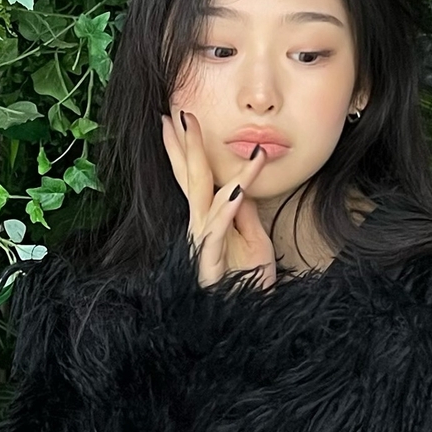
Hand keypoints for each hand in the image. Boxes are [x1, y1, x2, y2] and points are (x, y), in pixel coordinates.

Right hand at [160, 109, 277, 288]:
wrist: (247, 318)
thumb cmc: (248, 282)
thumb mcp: (253, 240)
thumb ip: (244, 213)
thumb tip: (240, 185)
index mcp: (209, 220)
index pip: (197, 178)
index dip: (187, 149)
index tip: (180, 119)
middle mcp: (201, 228)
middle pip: (191, 179)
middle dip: (184, 145)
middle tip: (178, 113)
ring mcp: (203, 244)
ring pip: (204, 196)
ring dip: (199, 161)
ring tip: (195, 131)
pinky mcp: (210, 264)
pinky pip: (218, 230)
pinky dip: (226, 209)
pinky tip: (234, 190)